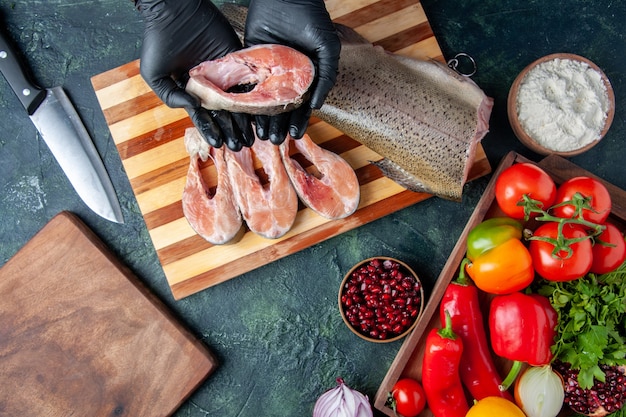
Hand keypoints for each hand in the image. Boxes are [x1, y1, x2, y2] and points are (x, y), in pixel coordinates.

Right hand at [136, 0, 253, 150]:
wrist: (173, 9)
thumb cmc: (158, 40)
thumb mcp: (155, 74)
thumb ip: (170, 96)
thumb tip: (194, 109)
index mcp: (192, 89)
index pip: (204, 115)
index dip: (211, 129)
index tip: (218, 143)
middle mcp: (211, 83)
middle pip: (224, 112)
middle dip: (231, 131)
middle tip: (239, 146)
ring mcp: (225, 71)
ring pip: (238, 100)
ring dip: (244, 120)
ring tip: (249, 137)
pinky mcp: (237, 57)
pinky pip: (248, 79)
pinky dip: (254, 96)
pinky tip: (257, 113)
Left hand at [244, 0, 339, 142]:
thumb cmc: (312, 20)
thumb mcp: (328, 49)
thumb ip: (326, 77)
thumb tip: (317, 106)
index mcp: (305, 77)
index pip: (302, 105)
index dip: (299, 120)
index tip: (295, 135)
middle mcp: (286, 77)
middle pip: (281, 107)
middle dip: (278, 124)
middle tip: (274, 140)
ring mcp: (268, 70)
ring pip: (263, 100)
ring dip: (262, 118)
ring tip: (260, 134)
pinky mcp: (250, 61)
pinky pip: (247, 83)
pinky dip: (244, 99)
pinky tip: (243, 114)